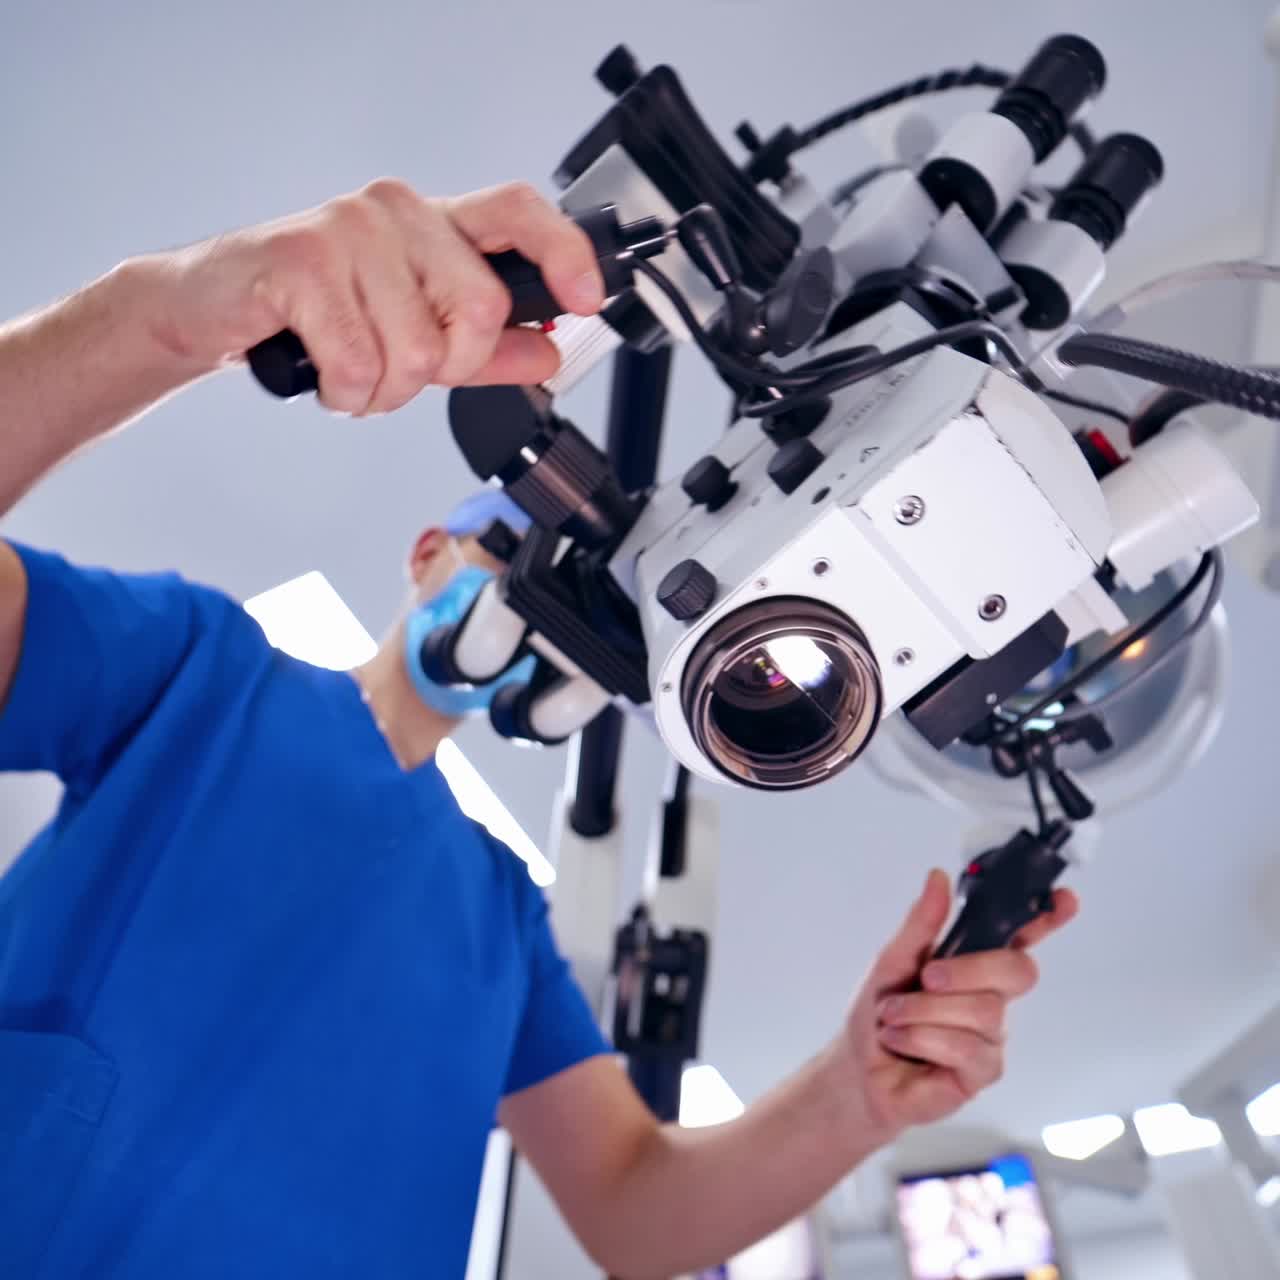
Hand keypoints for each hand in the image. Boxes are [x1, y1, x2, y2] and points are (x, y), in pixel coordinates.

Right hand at [138, 179, 604, 413]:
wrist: (211, 309)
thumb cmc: (314, 313)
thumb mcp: (414, 332)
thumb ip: (485, 346)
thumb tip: (548, 351)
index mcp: (432, 224)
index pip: (518, 212)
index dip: (564, 253)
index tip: (587, 300)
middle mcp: (395, 213)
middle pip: (479, 309)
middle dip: (447, 368)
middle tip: (401, 369)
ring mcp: (348, 232)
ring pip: (419, 352)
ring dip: (385, 392)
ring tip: (350, 369)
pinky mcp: (301, 262)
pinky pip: (361, 365)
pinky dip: (346, 393)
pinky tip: (321, 372)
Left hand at [835, 869, 1078, 1142]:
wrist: (858, 1070)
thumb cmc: (880, 1015)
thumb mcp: (892, 960)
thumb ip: (921, 923)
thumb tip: (938, 878)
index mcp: (973, 962)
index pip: (1020, 937)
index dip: (1047, 917)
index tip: (1064, 898)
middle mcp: (990, 996)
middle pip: (1018, 970)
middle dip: (970, 969)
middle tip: (928, 977)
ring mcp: (991, 1035)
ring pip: (984, 1010)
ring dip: (925, 1010)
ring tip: (894, 1017)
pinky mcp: (983, 1071)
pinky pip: (966, 1047)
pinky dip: (921, 1038)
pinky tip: (901, 1041)